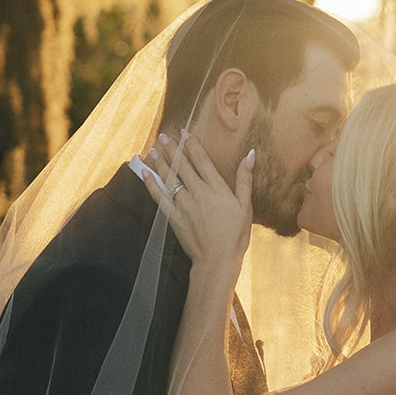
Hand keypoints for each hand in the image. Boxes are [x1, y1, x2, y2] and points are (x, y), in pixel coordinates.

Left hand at [142, 132, 252, 271]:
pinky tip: (145, 172)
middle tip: (164, 136)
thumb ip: (245, 179)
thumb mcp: (246, 206)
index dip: (191, 145)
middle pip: (182, 166)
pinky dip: (151, 183)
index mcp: (216, 188)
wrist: (217, 261)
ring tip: (153, 149)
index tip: (184, 133)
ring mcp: (184, 205)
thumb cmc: (235, 236)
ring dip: (160, 162)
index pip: (201, 160)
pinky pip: (159, 197)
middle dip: (172, 149)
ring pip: (169, 178)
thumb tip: (250, 155)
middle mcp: (198, 193)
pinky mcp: (174, 217)